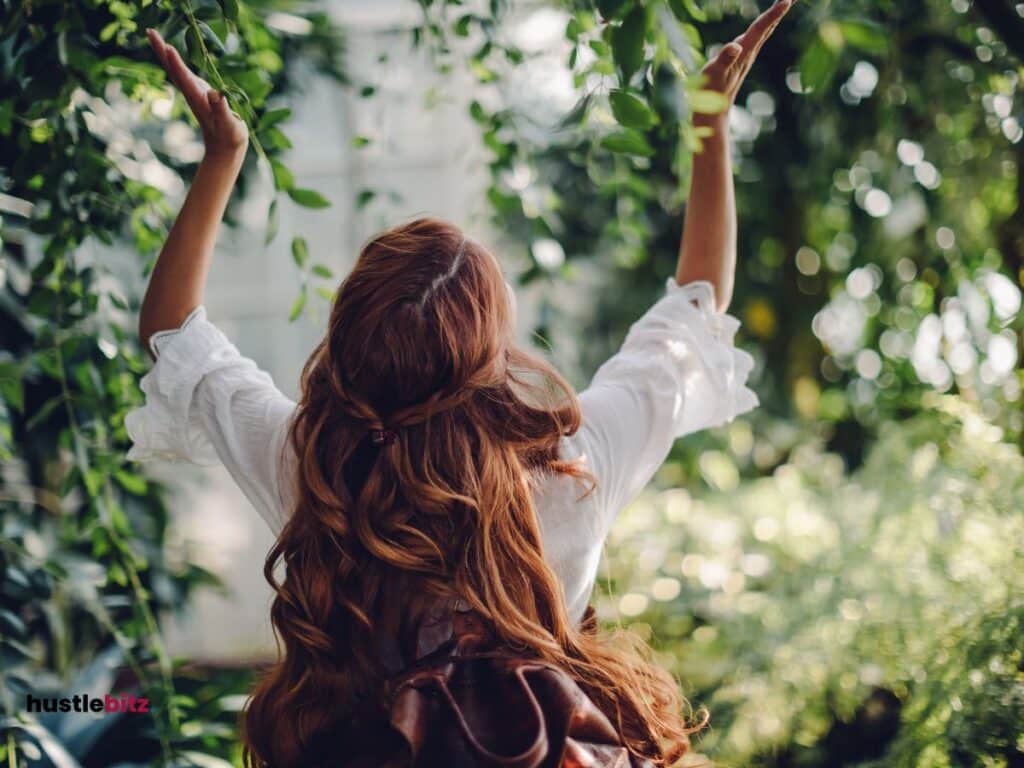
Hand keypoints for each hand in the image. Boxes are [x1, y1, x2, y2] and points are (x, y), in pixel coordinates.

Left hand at [146, 28, 247, 160]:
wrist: (223, 149)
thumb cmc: (230, 137)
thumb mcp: (229, 125)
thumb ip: (221, 109)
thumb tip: (214, 93)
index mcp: (198, 99)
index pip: (185, 79)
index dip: (177, 64)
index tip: (168, 47)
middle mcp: (192, 93)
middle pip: (173, 69)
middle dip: (161, 50)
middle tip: (149, 31)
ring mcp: (194, 92)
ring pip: (175, 69)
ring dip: (164, 51)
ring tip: (153, 35)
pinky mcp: (198, 92)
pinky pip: (182, 71)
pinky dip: (174, 60)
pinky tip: (170, 52)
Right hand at [698, 0, 794, 123]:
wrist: (714, 112)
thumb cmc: (710, 93)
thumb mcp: (714, 74)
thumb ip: (724, 60)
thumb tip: (735, 47)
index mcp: (744, 53)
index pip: (761, 29)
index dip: (773, 14)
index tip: (788, 0)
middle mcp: (749, 52)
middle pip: (769, 26)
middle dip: (780, 10)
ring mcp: (747, 56)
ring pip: (765, 30)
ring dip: (775, 15)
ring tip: (786, 2)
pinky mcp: (742, 59)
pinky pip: (757, 37)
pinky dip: (765, 25)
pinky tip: (766, 23)